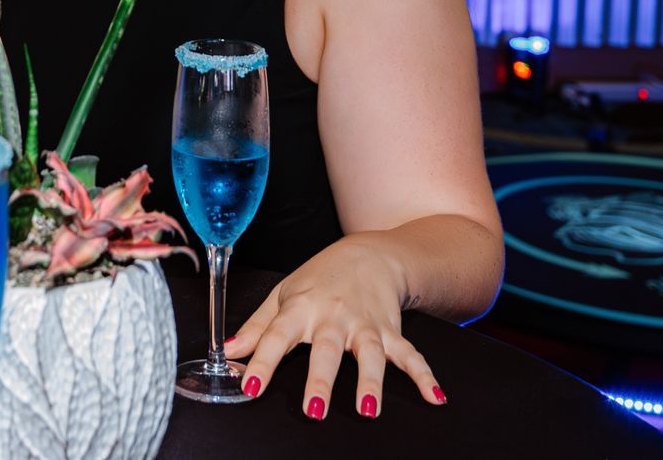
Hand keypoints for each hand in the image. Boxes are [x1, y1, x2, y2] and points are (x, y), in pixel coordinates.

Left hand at [224, 235, 444, 419]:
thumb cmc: (321, 278)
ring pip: (370, 353)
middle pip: (327, 349)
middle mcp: (334, 317)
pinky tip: (435, 396)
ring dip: (370, 382)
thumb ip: (257, 326)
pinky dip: (424, 375)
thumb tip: (227, 350)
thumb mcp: (284, 294)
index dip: (261, 360)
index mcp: (301, 308)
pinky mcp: (391, 331)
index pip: (276, 335)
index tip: (250, 385)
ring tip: (368, 410)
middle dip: (321, 378)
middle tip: (314, 408)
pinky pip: (410, 355)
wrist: (369, 253)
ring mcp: (366, 325)